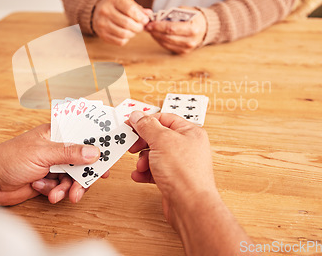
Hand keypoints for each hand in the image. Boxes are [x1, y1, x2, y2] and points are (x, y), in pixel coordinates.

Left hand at [0, 124, 102, 205]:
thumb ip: (69, 153)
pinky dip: (55, 191)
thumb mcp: (42, 153)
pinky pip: (62, 187)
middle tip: (84, 185)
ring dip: (68, 187)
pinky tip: (44, 191)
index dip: (97, 144)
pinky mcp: (48, 181)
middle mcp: (56, 148)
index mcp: (55, 133)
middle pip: (82, 160)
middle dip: (83, 175)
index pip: (83, 135)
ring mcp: (52, 165)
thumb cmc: (8, 158)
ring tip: (59, 194)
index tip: (110, 156)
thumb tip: (94, 151)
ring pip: (73, 177)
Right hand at [92, 0, 149, 45]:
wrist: (97, 11)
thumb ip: (138, 8)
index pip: (130, 9)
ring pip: (124, 34)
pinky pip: (119, 41)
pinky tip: (126, 34)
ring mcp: (102, 24)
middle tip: (141, 26)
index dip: (140, 16)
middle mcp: (105, 11)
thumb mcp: (126, 2)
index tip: (145, 19)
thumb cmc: (116, 6)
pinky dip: (126, 39)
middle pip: (127, 23)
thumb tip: (149, 14)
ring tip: (134, 30)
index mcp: (113, 0)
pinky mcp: (102, 34)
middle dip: (138, 27)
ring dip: (133, 34)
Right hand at [127, 111, 217, 226]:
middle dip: (143, 143)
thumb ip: (147, 126)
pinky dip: (145, 173)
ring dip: (143, 160)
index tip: (131, 125)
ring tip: (141, 167)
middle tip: (131, 146)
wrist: (191, 206)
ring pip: (155, 155)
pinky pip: (155, 171)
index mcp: (190, 132)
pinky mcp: (174, 179)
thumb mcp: (161, 141)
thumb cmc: (184, 173)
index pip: (165, 118)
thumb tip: (137, 115)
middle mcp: (187, 147)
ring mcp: (181, 164)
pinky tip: (139, 176)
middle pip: (158, 137)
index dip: (146, 121)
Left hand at [146, 8, 206, 53]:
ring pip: (166, 43)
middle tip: (146, 26)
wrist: (205, 27)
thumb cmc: (193, 17)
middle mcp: (190, 41)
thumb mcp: (184, 11)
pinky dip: (161, 41)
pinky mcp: (183, 52)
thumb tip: (155, 18)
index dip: (158, 26)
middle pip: (167, 37)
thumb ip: (171, 14)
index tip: (149, 23)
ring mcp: (187, 48)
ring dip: (156, 37)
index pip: (171, 28)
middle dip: (154, 32)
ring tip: (150, 30)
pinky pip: (168, 47)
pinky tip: (156, 35)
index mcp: (192, 29)